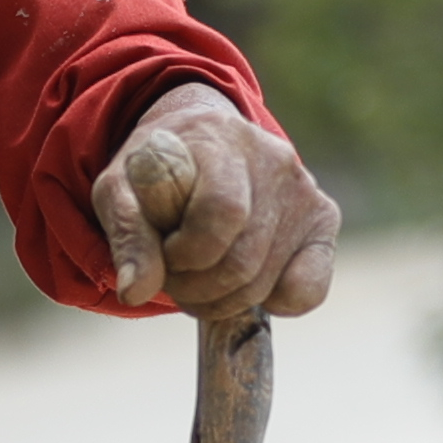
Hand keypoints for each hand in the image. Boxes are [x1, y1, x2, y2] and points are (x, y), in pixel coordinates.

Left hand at [89, 84, 342, 324]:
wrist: (200, 143)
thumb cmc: (156, 173)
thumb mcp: (119, 190)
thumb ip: (126, 235)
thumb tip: (136, 292)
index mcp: (220, 139)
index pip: (220, 214)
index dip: (185, 253)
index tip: (165, 251)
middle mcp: (273, 159)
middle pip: (240, 261)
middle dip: (196, 286)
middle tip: (175, 276)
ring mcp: (304, 190)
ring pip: (264, 282)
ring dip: (221, 299)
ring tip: (199, 275)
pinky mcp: (322, 218)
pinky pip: (308, 290)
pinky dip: (274, 303)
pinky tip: (245, 284)